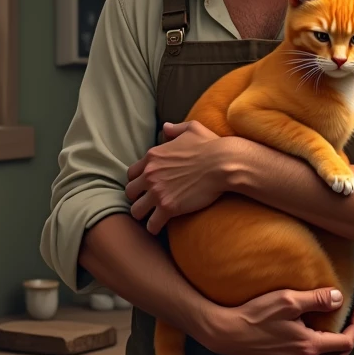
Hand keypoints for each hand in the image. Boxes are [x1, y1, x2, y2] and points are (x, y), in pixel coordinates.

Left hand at [126, 121, 225, 235]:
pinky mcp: (168, 207)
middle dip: (138, 198)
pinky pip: (151, 224)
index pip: (132, 173)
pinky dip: (154, 227)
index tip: (148, 186)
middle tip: (149, 203)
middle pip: (130, 192)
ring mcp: (157, 191)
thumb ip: (175, 129)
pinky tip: (160, 227)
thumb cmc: (211, 146)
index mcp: (153, 156)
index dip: (139, 181)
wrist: (224, 163)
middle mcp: (150, 174)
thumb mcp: (192, 129)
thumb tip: (166, 127)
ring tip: (152, 217)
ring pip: (135, 211)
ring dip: (143, 214)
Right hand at [201, 287, 353, 354]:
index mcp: (309, 346)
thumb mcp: (288, 300)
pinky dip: (314, 353)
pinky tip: (306, 337)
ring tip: (329, 328)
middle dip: (348, 341)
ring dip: (331, 349)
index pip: (346, 342)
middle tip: (348, 322)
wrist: (226, 333)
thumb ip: (317, 299)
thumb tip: (339, 298)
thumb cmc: (256, 315)